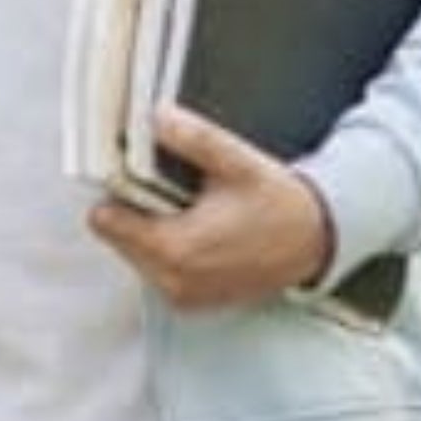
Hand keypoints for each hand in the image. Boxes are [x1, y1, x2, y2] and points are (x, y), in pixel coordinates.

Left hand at [86, 109, 337, 316]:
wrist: (315, 243)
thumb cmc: (280, 205)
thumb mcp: (237, 162)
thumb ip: (194, 139)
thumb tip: (156, 118)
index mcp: (175, 248)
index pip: (105, 221)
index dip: (116, 191)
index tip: (132, 173)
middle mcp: (172, 280)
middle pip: (117, 237)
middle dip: (135, 210)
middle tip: (171, 190)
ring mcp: (181, 296)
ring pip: (134, 254)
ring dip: (151, 231)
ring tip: (190, 210)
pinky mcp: (190, 302)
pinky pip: (157, 271)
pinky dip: (168, 251)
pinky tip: (199, 231)